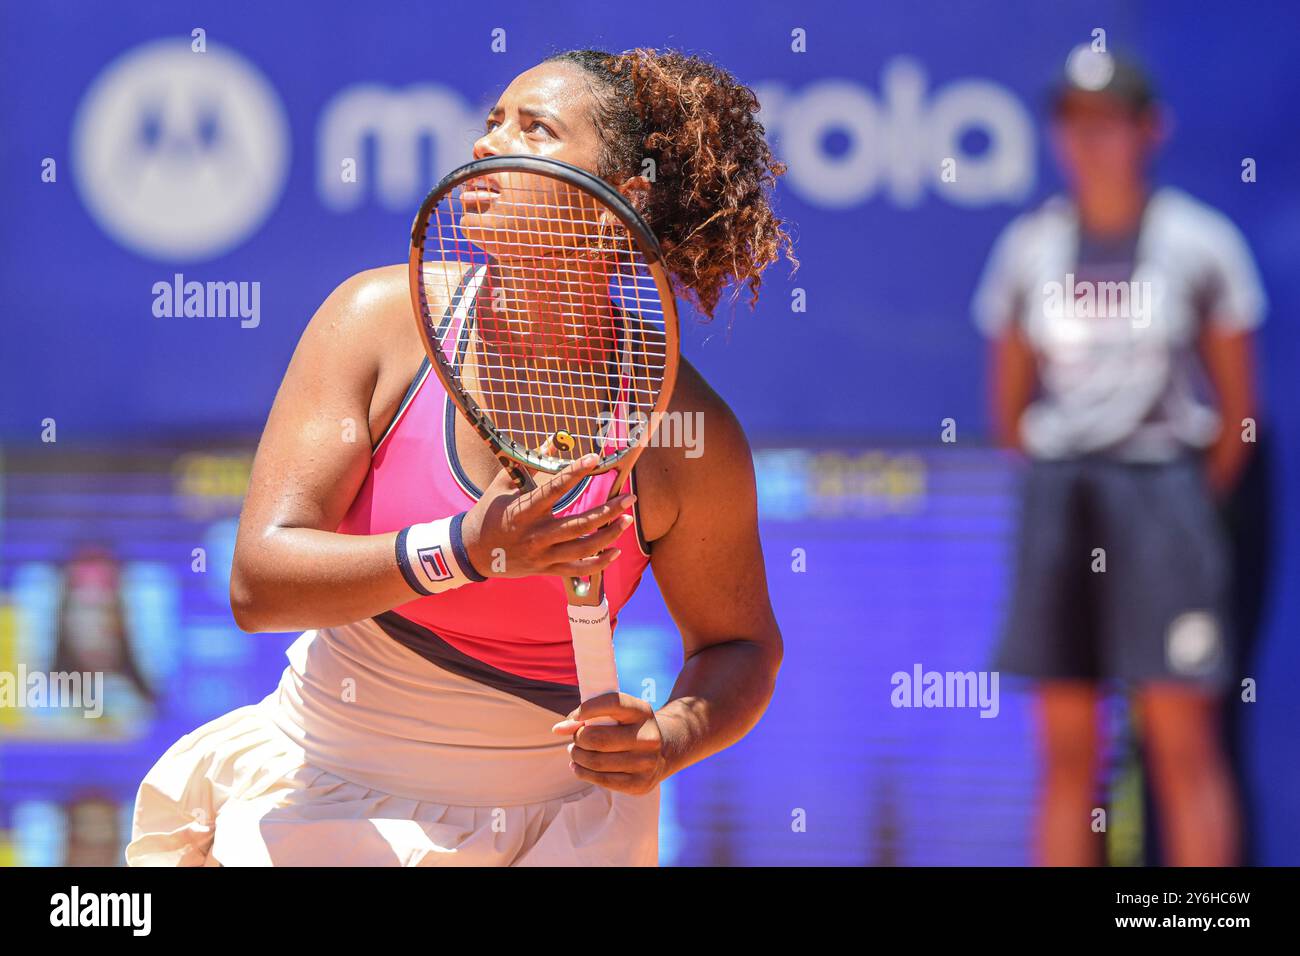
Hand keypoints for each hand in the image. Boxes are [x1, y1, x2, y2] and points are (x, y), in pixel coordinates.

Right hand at [460, 453, 634, 578]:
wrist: (473, 551)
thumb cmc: (489, 512)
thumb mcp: (502, 484)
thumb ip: (531, 465)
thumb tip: (554, 442)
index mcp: (525, 510)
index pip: (554, 489)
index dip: (575, 472)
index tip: (594, 458)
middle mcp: (536, 535)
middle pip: (580, 524)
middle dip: (608, 511)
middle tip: (629, 498)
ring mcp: (543, 555)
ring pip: (583, 548)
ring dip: (609, 535)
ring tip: (627, 520)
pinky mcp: (546, 569)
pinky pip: (578, 570)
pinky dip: (599, 562)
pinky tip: (615, 551)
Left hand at [551, 693, 666, 794]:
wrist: (664, 751)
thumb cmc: (629, 728)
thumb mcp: (617, 713)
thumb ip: (588, 715)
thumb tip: (558, 729)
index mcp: (642, 712)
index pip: (612, 703)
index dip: (587, 709)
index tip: (574, 717)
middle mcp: (648, 737)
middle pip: (597, 738)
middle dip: (578, 738)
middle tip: (575, 738)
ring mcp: (646, 763)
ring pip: (596, 761)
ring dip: (577, 756)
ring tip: (575, 752)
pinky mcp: (640, 784)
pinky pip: (601, 780)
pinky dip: (582, 773)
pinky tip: (578, 767)